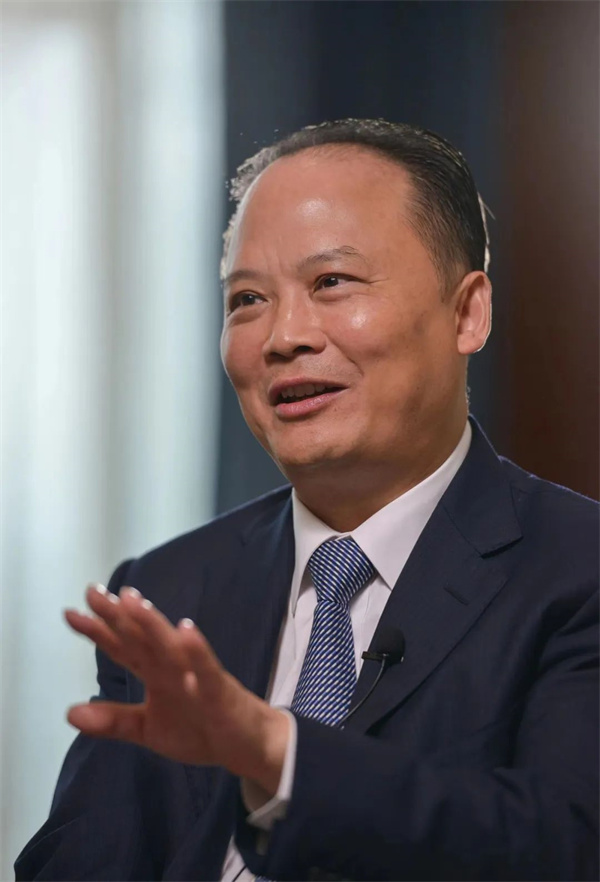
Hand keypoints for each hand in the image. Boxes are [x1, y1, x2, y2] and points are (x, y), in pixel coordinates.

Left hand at [64, 585, 289, 793]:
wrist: (246, 744)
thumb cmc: (200, 728)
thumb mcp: (148, 729)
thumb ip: (113, 720)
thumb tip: (70, 712)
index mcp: (154, 672)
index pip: (122, 647)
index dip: (98, 631)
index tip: (71, 614)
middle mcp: (171, 666)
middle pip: (142, 638)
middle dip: (119, 616)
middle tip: (94, 593)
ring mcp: (195, 674)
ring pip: (171, 646)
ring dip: (153, 624)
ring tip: (134, 602)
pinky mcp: (218, 689)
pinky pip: (206, 669)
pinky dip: (197, 651)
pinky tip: (187, 632)